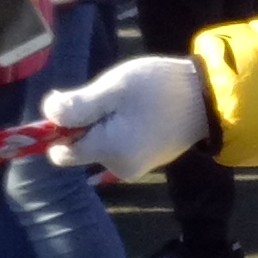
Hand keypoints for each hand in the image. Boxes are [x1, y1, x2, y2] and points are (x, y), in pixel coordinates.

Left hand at [44, 57, 210, 179]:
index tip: (73, 102)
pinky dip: (122, 128)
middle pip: (82, 148)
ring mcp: (137, 166)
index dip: (58, 129)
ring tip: (130, 101)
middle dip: (87, 122)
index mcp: (109, 153)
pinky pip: (121, 145)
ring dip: (105, 123)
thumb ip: (77, 106)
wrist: (210, 98)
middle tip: (109, 95)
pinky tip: (141, 111)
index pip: (61, 153)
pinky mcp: (149, 160)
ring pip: (102, 144)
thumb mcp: (114, 89)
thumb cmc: (160, 89)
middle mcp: (119, 168)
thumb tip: (47, 116)